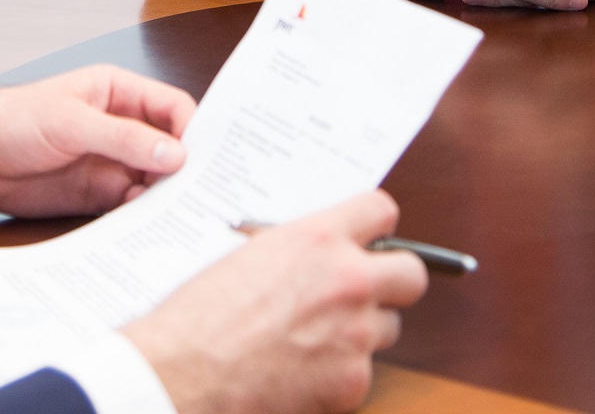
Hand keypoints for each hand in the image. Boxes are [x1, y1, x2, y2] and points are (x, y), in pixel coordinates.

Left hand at [0, 65, 193, 217]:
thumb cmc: (11, 120)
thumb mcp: (70, 122)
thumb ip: (122, 137)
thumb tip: (175, 153)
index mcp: (118, 93)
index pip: (172, 107)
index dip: (192, 130)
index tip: (203, 159)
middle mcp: (121, 127)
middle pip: (171, 146)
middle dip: (187, 168)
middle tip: (202, 194)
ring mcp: (112, 162)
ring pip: (156, 179)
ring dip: (167, 196)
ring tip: (180, 215)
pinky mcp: (98, 194)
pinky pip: (133, 205)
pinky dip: (145, 216)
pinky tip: (151, 226)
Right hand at [122, 192, 427, 413]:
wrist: (183, 373)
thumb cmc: (199, 316)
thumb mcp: (248, 256)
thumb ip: (296, 250)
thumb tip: (317, 256)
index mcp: (318, 238)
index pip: (380, 210)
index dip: (375, 225)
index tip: (370, 237)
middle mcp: (348, 280)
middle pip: (411, 273)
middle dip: (393, 281)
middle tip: (367, 289)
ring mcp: (356, 335)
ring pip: (388, 328)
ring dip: (362, 331)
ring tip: (316, 337)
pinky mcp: (352, 383)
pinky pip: (362, 373)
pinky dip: (337, 374)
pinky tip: (300, 371)